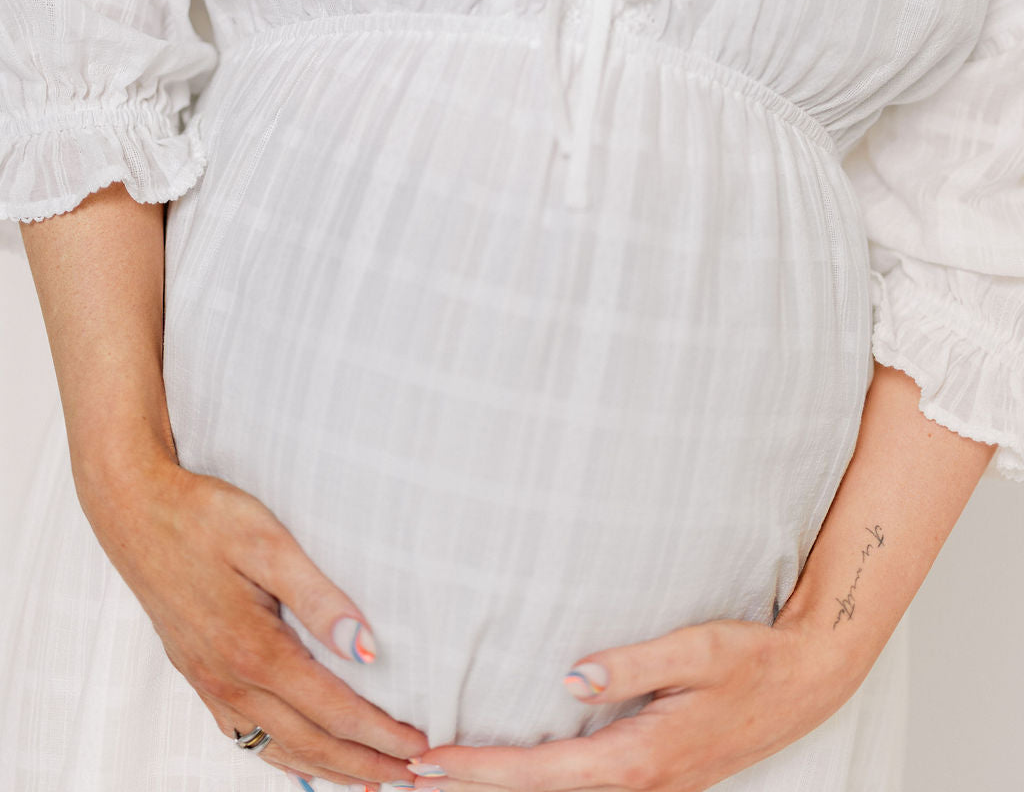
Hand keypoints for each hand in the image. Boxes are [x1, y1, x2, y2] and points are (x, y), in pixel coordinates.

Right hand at [79, 454, 429, 785]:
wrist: (133, 511)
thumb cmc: (204, 517)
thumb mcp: (269, 542)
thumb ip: (320, 597)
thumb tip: (368, 648)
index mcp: (253, 650)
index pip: (333, 711)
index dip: (380, 735)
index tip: (419, 747)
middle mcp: (229, 679)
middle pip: (310, 743)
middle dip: (364, 765)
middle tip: (412, 777)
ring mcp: (208, 683)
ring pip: (276, 748)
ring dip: (327, 769)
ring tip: (370, 780)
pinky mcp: (197, 675)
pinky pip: (244, 736)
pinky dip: (281, 757)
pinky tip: (301, 760)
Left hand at [404, 615, 865, 791]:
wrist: (808, 683)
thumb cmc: (751, 658)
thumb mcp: (695, 649)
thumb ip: (630, 664)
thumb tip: (567, 676)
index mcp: (641, 756)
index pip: (542, 774)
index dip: (481, 770)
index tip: (429, 762)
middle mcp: (641, 784)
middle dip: (473, 790)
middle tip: (406, 779)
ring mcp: (650, 788)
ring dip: (501, 790)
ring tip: (441, 779)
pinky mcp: (655, 778)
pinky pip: (583, 791)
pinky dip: (538, 785)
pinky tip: (513, 774)